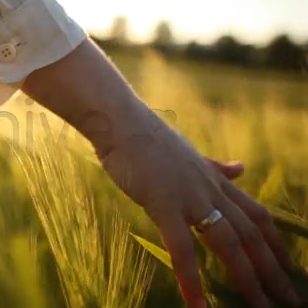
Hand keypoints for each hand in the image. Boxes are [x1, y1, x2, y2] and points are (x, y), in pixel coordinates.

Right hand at [101, 125, 299, 307]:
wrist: (122, 123)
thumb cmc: (147, 139)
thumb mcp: (190, 153)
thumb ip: (215, 167)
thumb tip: (240, 167)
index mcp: (215, 180)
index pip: (257, 215)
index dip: (276, 243)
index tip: (289, 266)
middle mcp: (210, 190)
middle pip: (250, 234)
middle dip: (272, 269)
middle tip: (290, 299)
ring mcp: (189, 197)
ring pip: (227, 242)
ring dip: (246, 278)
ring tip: (258, 306)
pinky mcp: (163, 204)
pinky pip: (181, 248)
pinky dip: (191, 278)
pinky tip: (197, 304)